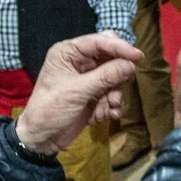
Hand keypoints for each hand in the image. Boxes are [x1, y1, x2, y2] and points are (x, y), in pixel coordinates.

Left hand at [15, 33, 144, 154]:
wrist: (42, 138)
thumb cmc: (50, 110)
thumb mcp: (78, 91)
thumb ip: (106, 76)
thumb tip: (130, 64)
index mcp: (68, 52)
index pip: (99, 41)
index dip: (120, 48)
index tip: (138, 57)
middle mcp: (78, 61)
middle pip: (110, 57)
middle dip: (118, 74)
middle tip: (120, 87)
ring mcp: (86, 78)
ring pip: (114, 76)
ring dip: (115, 93)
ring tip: (110, 107)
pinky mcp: (92, 93)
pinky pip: (112, 92)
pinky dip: (112, 104)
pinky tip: (106, 114)